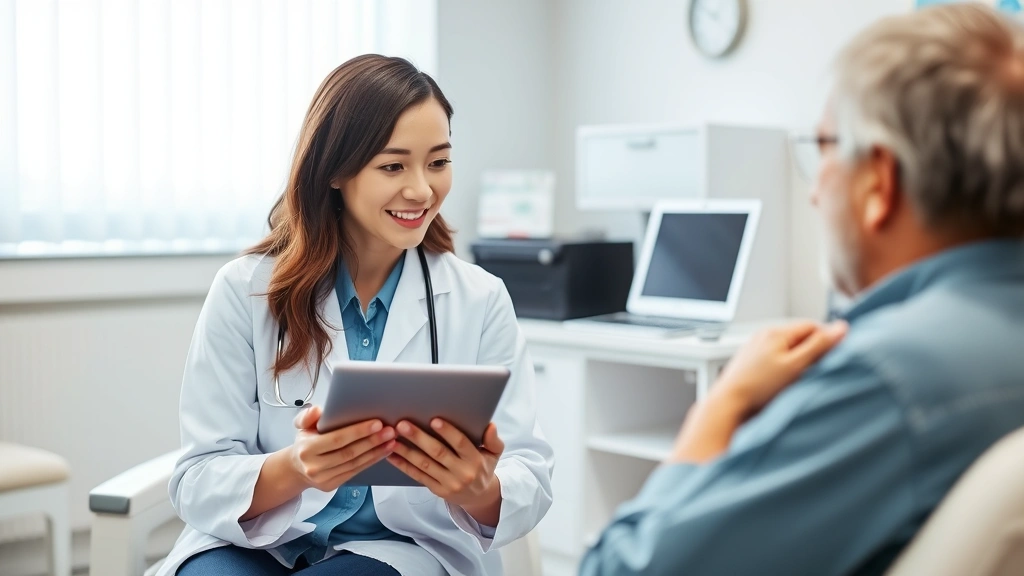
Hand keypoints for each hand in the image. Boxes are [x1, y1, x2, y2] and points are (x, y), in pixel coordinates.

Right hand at [288, 406, 396, 491]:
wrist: (297, 467)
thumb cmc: (305, 442)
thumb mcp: (302, 425)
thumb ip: (308, 416)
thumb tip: (318, 410)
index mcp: (307, 449)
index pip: (337, 439)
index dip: (358, 432)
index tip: (377, 423)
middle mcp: (314, 466)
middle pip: (349, 453)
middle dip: (372, 441)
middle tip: (390, 431)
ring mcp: (323, 478)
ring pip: (355, 464)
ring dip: (376, 452)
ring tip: (391, 440)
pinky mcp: (332, 485)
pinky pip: (356, 471)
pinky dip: (371, 460)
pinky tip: (383, 451)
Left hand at [388, 419, 503, 524]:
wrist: (480, 497)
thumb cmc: (484, 467)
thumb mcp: (494, 453)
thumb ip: (493, 439)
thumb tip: (490, 425)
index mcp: (475, 460)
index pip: (461, 443)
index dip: (447, 432)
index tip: (433, 420)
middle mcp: (462, 473)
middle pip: (438, 453)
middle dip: (419, 438)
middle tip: (402, 425)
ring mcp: (448, 483)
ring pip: (425, 465)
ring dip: (406, 451)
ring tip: (392, 438)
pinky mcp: (437, 490)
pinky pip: (418, 476)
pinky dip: (404, 466)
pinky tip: (392, 456)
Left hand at [670, 320, 846, 463]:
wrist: (728, 403)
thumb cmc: (759, 387)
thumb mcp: (795, 366)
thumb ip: (818, 346)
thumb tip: (841, 327)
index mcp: (776, 332)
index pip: (811, 326)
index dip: (827, 338)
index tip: (837, 355)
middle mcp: (763, 336)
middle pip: (799, 337)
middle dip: (813, 350)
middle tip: (820, 370)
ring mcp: (755, 348)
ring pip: (787, 349)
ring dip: (799, 360)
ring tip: (801, 378)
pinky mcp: (750, 362)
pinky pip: (774, 359)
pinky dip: (784, 368)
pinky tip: (783, 383)